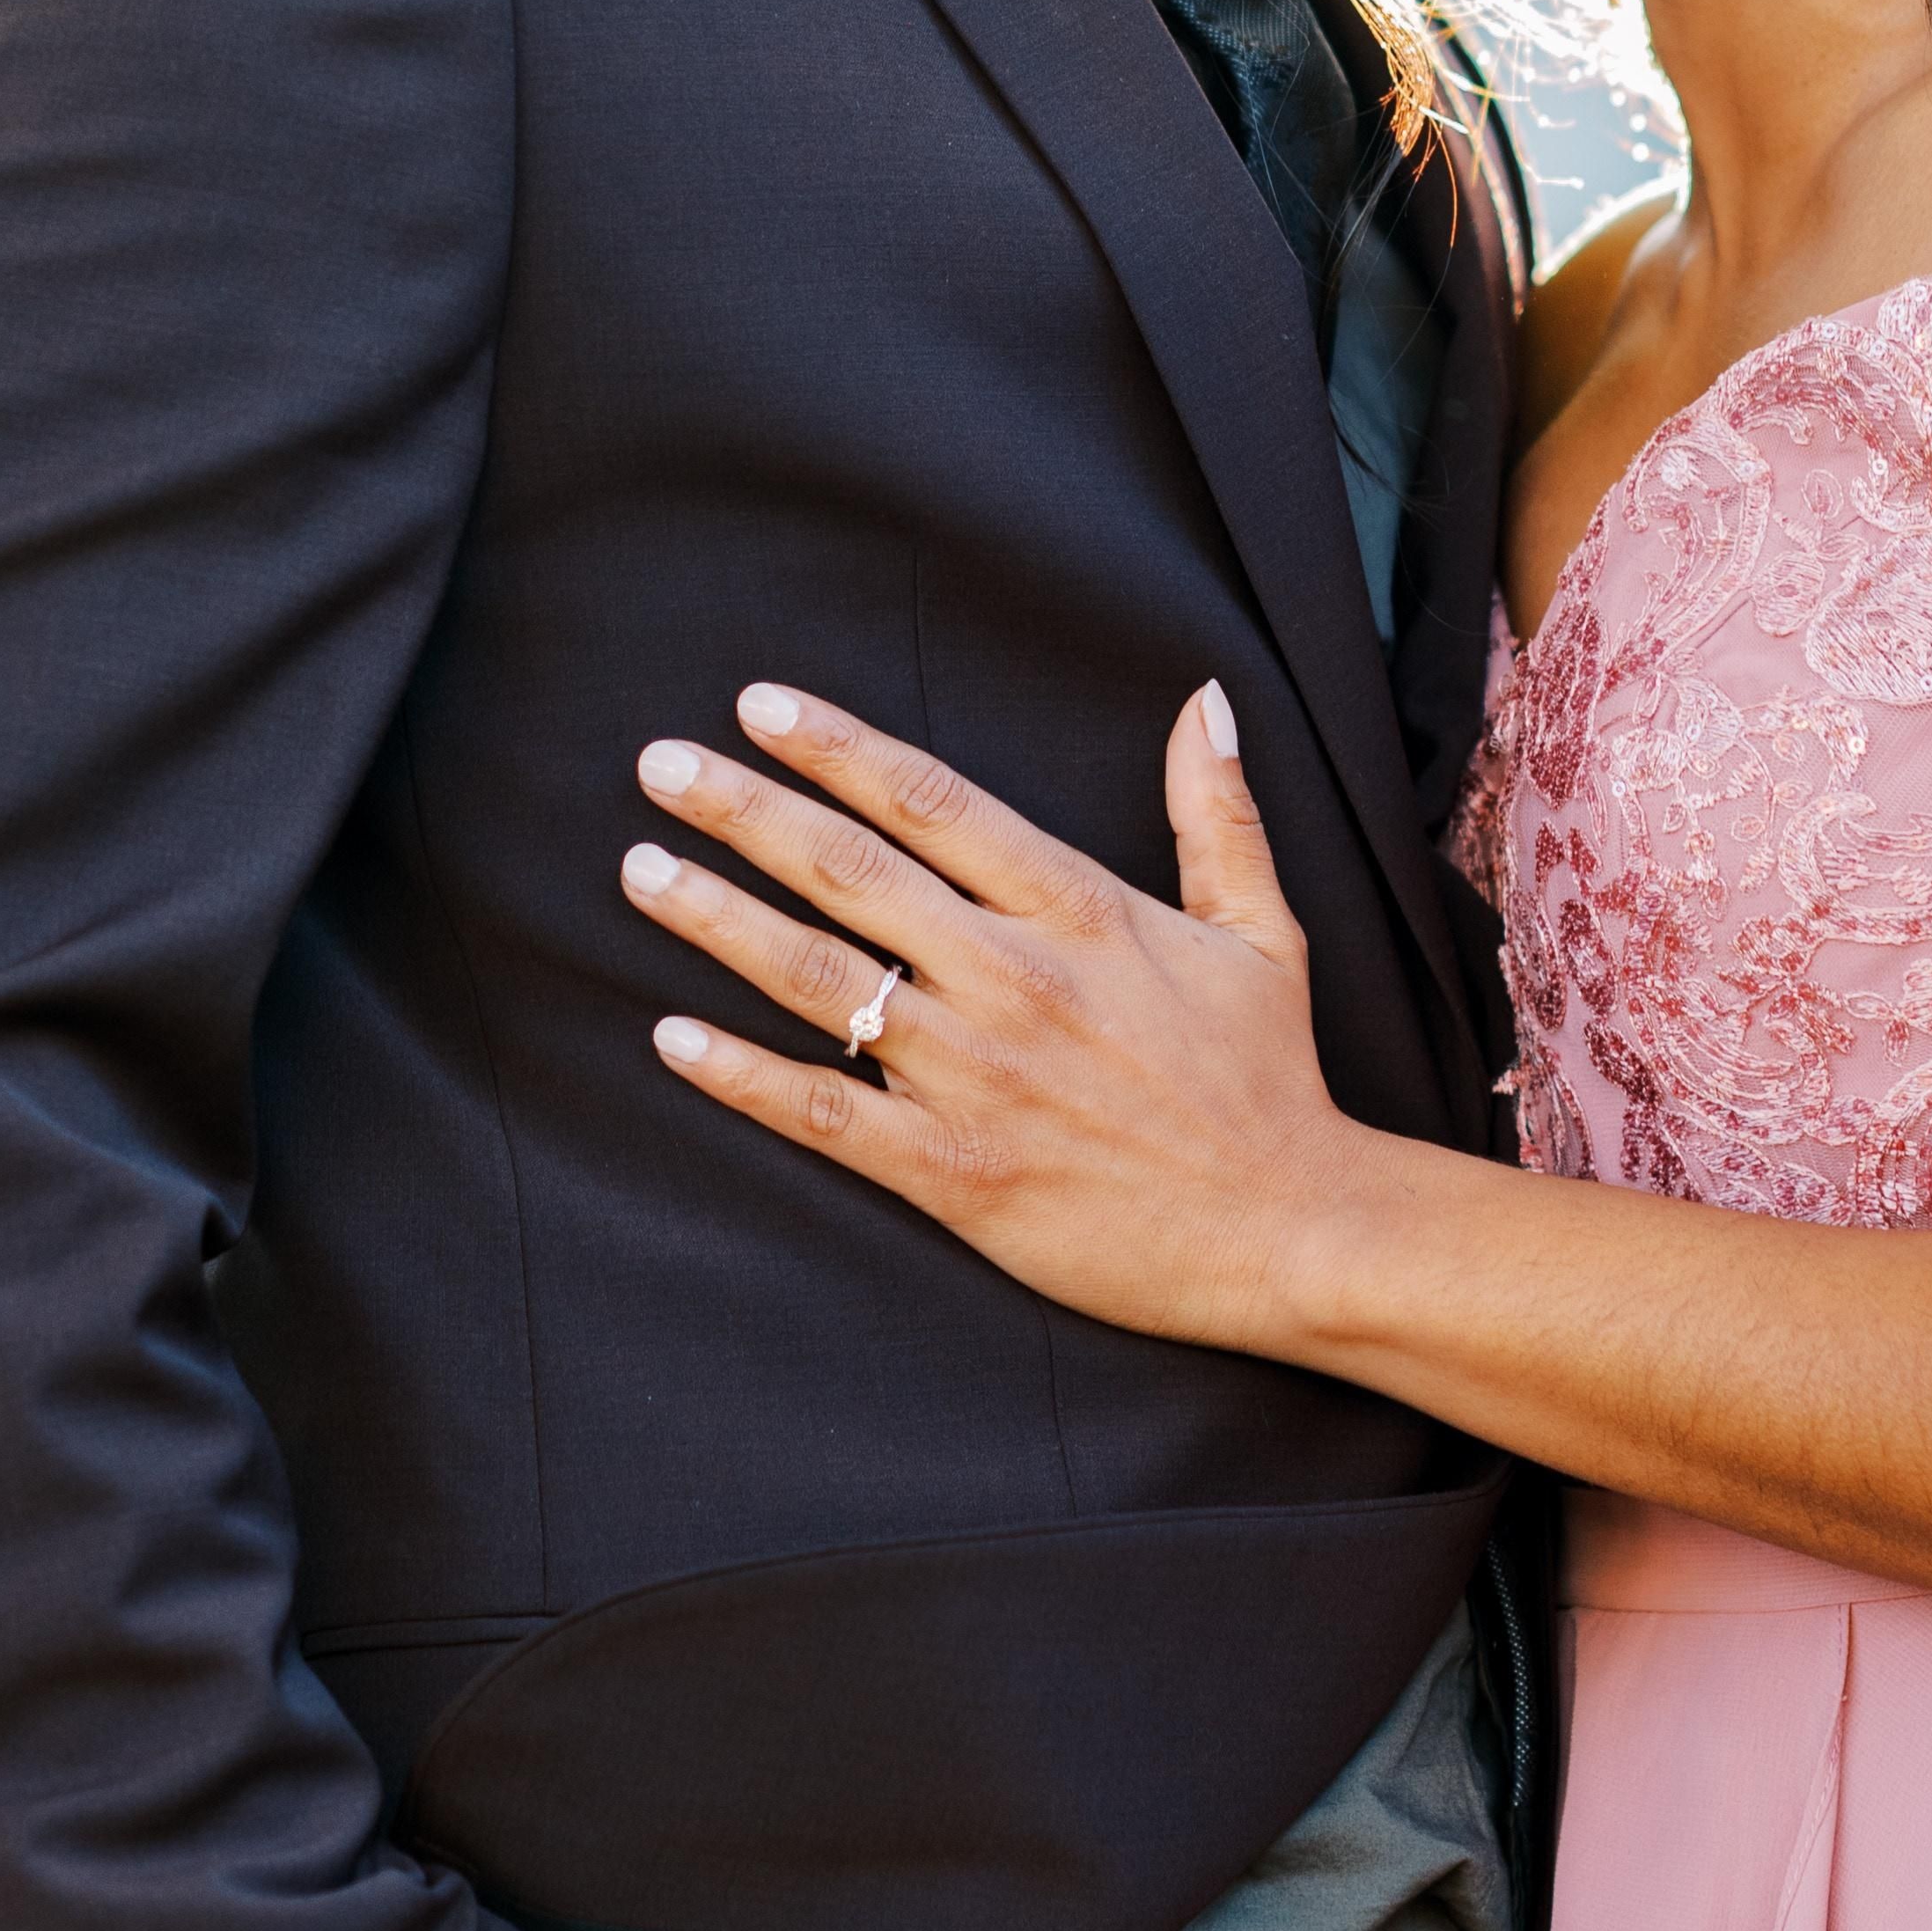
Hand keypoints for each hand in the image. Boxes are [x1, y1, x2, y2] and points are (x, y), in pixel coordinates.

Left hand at [616, 681, 1379, 1354]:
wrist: (1290, 1229)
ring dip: (719, 920)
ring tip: (641, 870)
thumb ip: (1215, 812)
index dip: (838, 748)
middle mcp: (1015, 979)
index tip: (760, 707)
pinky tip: (672, 1038)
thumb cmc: (1269, 1079)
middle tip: (660, 766)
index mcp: (1080, 912)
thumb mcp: (1260, 928)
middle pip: (853, 872)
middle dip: (745, 811)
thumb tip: (1206, 701)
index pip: (933, 804)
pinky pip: (826, 1113)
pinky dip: (742, 1076)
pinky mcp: (956, 1172)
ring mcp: (978, 1077)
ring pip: (822, 978)